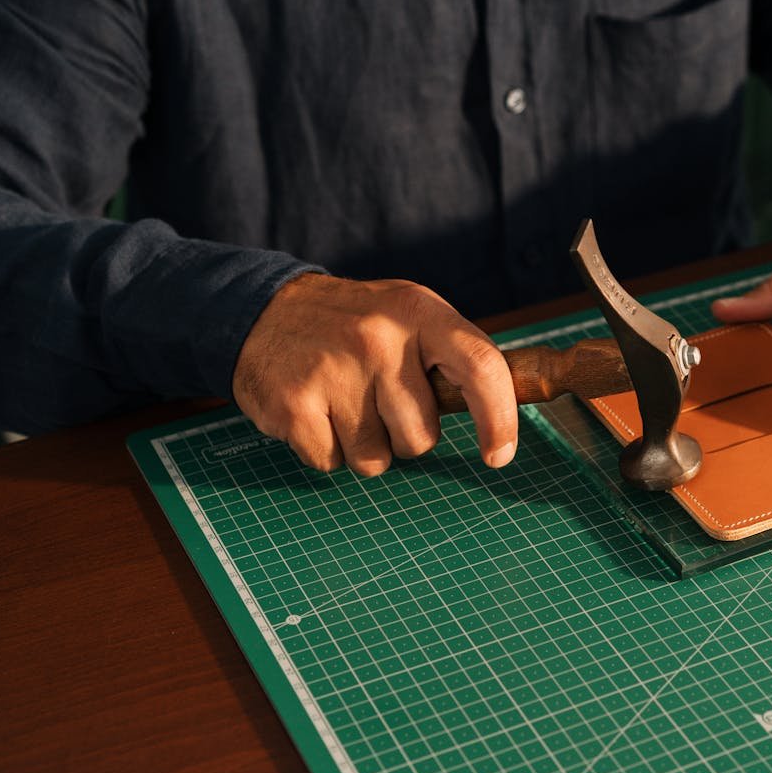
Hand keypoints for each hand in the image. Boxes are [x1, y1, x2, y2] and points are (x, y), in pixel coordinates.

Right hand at [232, 273, 517, 475]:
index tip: (499, 455)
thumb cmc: (354, 325)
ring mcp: (334, 372)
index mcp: (419, 312)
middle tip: (379, 399)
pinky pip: (332, 463)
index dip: (499, 419)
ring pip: (376, 459)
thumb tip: (508, 411)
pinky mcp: (294, 405)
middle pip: (422, 437)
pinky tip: (316, 410)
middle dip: (406, 434)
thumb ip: (454, 358)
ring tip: (344, 402)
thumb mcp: (409, 315)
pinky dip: (326, 449)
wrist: (264, 310)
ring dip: (365, 445)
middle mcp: (379, 339)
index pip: (481, 368)